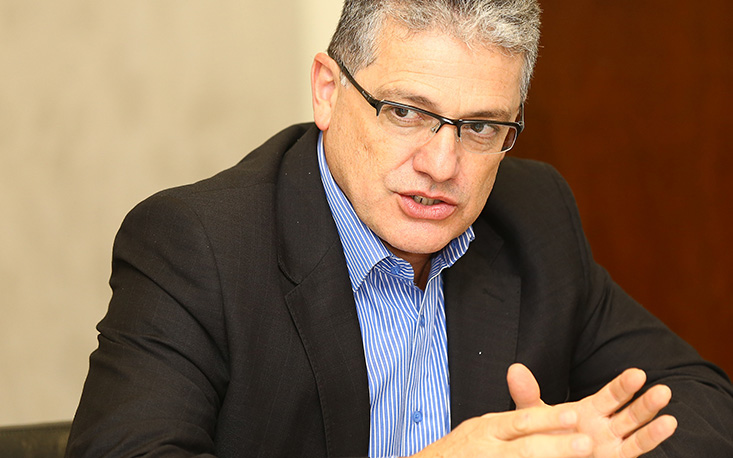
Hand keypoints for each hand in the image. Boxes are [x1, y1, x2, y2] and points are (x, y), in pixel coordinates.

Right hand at [414, 403, 593, 457]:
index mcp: (488, 430)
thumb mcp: (481, 426)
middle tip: (586, 444)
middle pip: (526, 449)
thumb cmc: (465, 449)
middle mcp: (490, 451)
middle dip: (557, 447)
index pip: (520, 421)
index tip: (573, 415)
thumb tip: (525, 381)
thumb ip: (510, 418)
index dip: (547, 418)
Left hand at [507, 364, 677, 457]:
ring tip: (671, 415)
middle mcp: (607, 427)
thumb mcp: (535, 416)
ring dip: (652, 422)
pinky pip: (634, 451)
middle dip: (646, 402)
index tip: (638, 373)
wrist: (544, 453)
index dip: (624, 385)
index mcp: (591, 411)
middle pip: (630, 412)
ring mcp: (613, 445)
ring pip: (636, 431)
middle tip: (663, 390)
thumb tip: (514, 368)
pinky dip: (651, 440)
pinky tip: (666, 428)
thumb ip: (528, 395)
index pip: (612, 395)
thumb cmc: (544, 437)